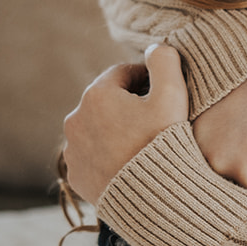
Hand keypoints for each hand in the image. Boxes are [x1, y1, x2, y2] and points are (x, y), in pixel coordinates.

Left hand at [62, 45, 187, 204]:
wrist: (155, 198)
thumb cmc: (164, 143)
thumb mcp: (173, 94)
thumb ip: (164, 59)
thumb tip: (153, 47)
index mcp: (96, 94)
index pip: (124, 74)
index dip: (148, 80)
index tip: (165, 93)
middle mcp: (75, 119)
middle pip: (109, 101)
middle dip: (130, 105)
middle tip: (157, 119)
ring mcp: (73, 150)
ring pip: (98, 128)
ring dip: (117, 130)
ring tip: (143, 143)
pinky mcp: (76, 175)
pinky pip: (93, 156)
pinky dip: (108, 155)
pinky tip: (130, 162)